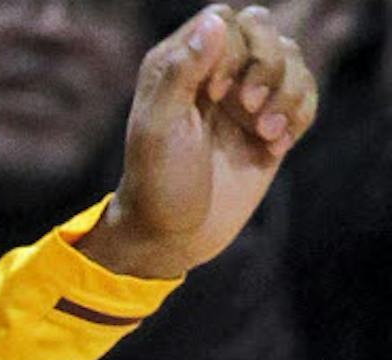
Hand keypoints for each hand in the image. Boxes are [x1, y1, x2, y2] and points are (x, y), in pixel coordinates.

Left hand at [80, 5, 318, 278]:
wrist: (172, 235)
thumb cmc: (157, 182)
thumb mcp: (159, 126)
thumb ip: (182, 71)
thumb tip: (215, 22)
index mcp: (177, 66)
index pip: (224, 20)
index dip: (232, 48)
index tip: (213, 93)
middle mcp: (213, 75)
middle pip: (266, 31)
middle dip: (268, 66)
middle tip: (249, 108)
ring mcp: (244, 99)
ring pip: (292, 60)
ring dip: (288, 95)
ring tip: (264, 135)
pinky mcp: (269, 124)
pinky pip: (306, 95)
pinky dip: (299, 117)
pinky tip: (273, 148)